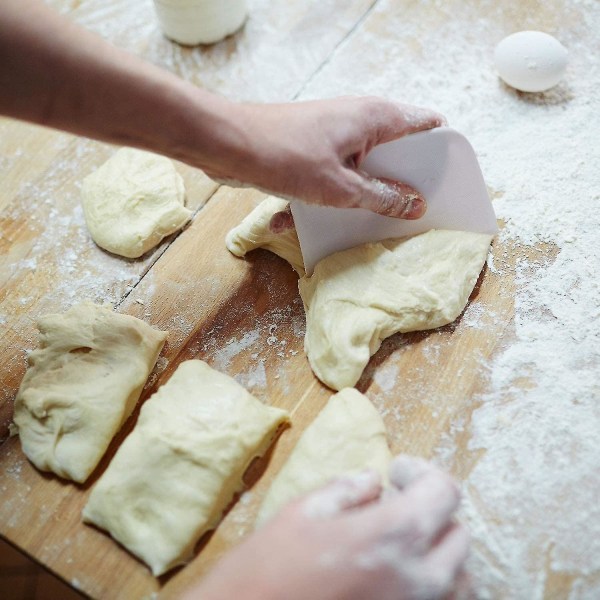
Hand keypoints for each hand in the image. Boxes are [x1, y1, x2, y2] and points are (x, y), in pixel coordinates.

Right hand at [185, 455, 468, 599]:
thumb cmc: (267, 570)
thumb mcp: (302, 513)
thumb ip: (347, 490)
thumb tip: (373, 480)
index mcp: (391, 537)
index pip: (444, 493)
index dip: (423, 472)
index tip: (398, 471)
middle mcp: (417, 579)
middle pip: (458, 534)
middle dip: (432, 510)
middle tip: (396, 501)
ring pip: (460, 578)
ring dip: (438, 551)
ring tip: (402, 540)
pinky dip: (433, 584)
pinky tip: (397, 573)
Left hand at [205, 97, 445, 218]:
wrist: (226, 145)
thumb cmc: (285, 156)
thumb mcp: (341, 188)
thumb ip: (382, 197)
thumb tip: (415, 204)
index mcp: (375, 118)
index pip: (425, 126)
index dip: (439, 154)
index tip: (444, 184)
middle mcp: (357, 120)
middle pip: (393, 153)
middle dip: (398, 184)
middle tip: (407, 214)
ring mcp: (332, 134)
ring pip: (360, 169)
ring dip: (357, 197)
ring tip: (357, 223)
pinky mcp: (310, 150)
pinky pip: (328, 176)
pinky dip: (319, 197)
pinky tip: (294, 220)